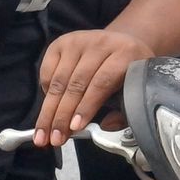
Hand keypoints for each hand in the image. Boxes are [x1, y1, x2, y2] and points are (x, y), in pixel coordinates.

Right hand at [34, 28, 154, 146]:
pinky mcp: (62, 42)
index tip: (75, 128)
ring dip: (49, 111)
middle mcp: (101, 43)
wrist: (120, 44)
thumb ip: (124, 112)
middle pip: (76, 83)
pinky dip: (45, 93)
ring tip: (44, 134)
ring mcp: (79, 40)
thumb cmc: (127, 72)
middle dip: (62, 116)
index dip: (86, 106)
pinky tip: (49, 109)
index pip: (102, 82)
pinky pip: (47, 72)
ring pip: (59, 81)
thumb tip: (105, 126)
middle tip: (55, 139)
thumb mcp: (135, 90)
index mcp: (125, 53)